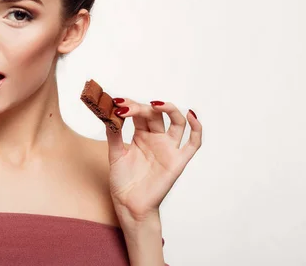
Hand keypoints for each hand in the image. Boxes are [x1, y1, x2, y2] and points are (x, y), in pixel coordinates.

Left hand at [105, 99, 201, 222]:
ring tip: (156, 104)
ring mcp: (168, 148)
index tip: (116, 102)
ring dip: (169, 109)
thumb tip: (110, 113)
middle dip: (141, 108)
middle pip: (154, 115)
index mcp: (141, 134)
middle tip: (126, 107)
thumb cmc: (123, 181)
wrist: (129, 204)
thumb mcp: (115, 154)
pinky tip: (191, 115)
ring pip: (176, 122)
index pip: (139, 113)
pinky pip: (193, 143)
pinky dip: (196, 128)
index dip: (130, 105)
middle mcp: (156, 138)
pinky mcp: (178, 161)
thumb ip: (114, 135)